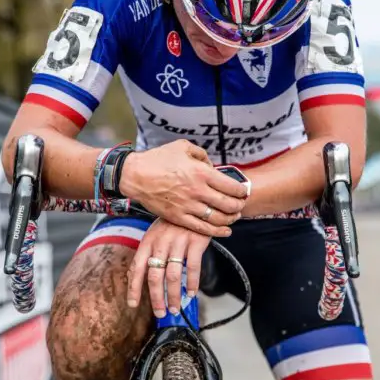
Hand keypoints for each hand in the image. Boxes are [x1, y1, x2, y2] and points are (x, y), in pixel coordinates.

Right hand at [119, 139, 247, 236]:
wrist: (135, 175)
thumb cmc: (158, 159)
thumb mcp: (182, 147)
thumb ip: (202, 155)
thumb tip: (212, 165)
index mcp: (201, 172)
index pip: (231, 186)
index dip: (242, 190)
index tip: (244, 191)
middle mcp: (197, 191)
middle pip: (228, 204)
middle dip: (239, 206)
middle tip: (241, 204)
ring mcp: (188, 206)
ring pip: (217, 218)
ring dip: (230, 219)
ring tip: (234, 217)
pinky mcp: (178, 217)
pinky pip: (202, 228)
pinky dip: (217, 232)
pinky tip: (225, 231)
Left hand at [127, 218, 210, 317]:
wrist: (197, 203)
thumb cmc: (174, 223)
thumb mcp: (156, 233)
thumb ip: (149, 253)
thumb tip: (137, 277)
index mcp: (148, 240)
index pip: (137, 268)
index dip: (134, 288)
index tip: (133, 304)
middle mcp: (161, 242)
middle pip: (155, 276)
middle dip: (156, 298)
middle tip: (160, 313)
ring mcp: (178, 241)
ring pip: (173, 275)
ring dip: (173, 295)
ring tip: (176, 308)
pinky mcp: (196, 241)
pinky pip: (193, 267)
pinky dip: (192, 283)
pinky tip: (191, 292)